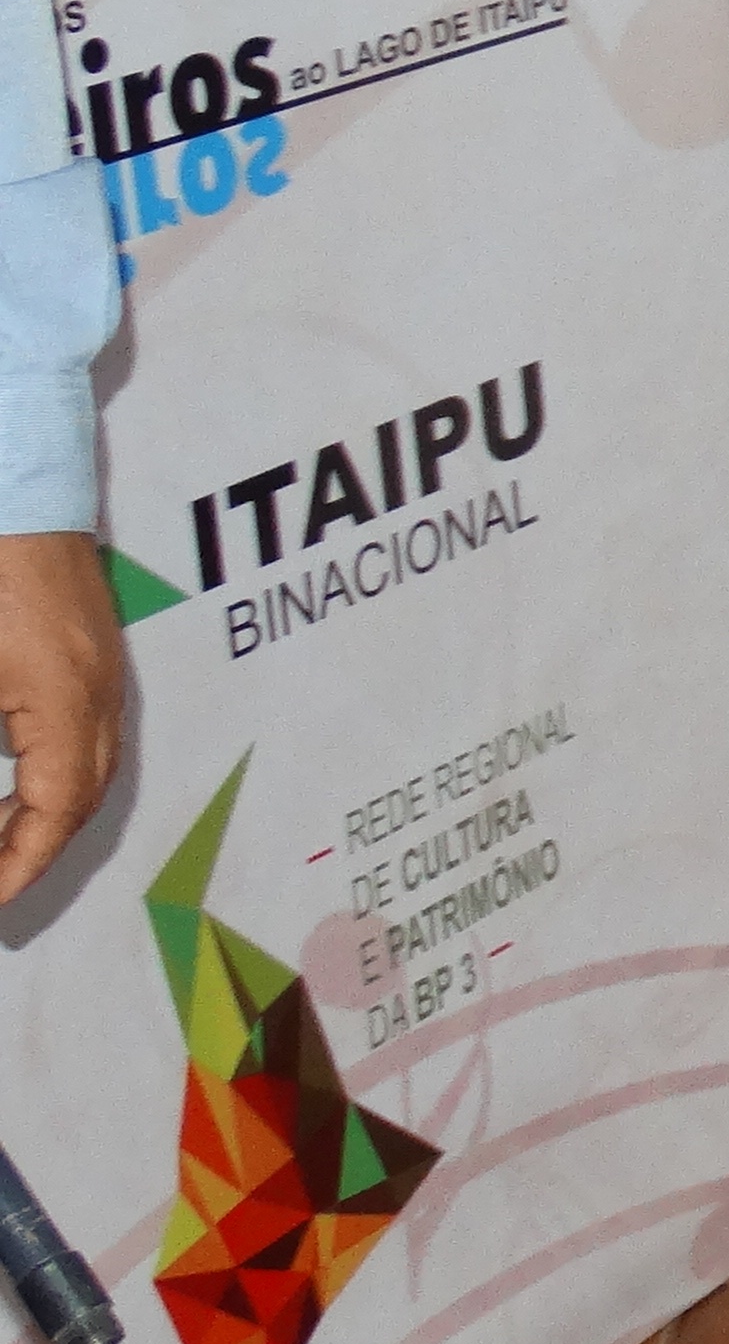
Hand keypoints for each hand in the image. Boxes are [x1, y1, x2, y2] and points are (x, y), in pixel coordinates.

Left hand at [0, 529, 127, 911]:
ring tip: (2, 840)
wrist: (14, 480)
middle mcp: (98, 690)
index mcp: (62, 698)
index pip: (54, 810)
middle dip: (38, 849)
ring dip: (50, 812)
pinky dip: (58, 774)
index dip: (18, 863)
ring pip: (94, 767)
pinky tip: (19, 780)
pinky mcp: (93, 649)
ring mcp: (104, 667)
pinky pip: (90, 733)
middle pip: (87, 796)